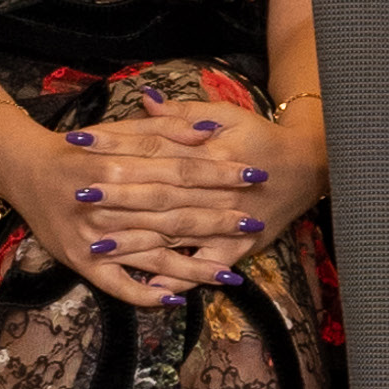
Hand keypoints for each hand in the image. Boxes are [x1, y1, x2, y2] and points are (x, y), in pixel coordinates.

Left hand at [59, 95, 324, 288]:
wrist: (309, 167)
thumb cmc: (260, 136)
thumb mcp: (226, 114)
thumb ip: (183, 113)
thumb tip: (145, 100)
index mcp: (210, 150)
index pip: (153, 145)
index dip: (115, 143)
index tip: (79, 142)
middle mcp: (216, 188)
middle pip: (160, 191)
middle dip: (118, 195)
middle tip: (79, 195)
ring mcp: (227, 221)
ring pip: (176, 232)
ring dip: (138, 240)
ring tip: (98, 244)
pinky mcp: (238, 247)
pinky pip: (206, 265)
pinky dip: (182, 277)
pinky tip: (151, 288)